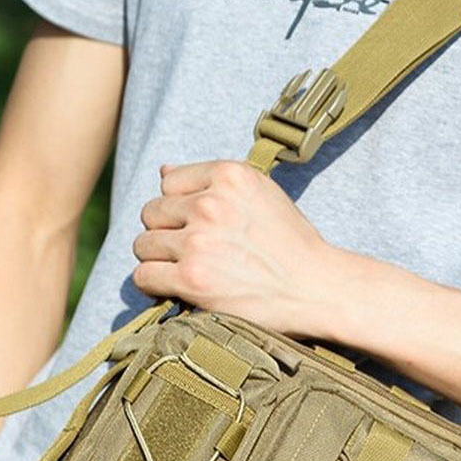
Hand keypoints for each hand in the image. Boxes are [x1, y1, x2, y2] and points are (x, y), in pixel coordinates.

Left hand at [132, 160, 343, 337]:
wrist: (317, 289)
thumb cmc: (294, 246)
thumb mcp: (263, 196)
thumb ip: (216, 183)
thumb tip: (163, 171)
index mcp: (230, 176)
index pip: (169, 181)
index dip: (180, 206)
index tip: (198, 226)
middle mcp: (210, 204)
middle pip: (152, 211)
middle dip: (166, 232)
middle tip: (190, 252)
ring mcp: (199, 242)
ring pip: (143, 244)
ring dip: (159, 259)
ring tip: (185, 270)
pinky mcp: (192, 279)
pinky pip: (144, 275)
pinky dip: (155, 284)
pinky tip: (176, 288)